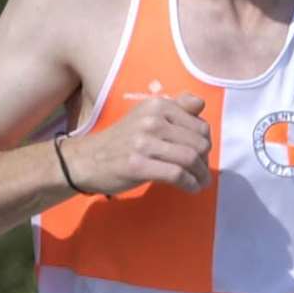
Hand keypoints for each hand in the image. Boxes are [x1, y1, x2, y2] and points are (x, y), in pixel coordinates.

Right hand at [59, 93, 211, 195]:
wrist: (87, 160)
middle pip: (198, 143)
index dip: (206, 143)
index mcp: (157, 105)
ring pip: (190, 159)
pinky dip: (190, 184)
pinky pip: (177, 175)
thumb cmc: (122, 141)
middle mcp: (152, 120)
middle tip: (202, 172)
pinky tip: (191, 188)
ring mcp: (144, 143)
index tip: (202, 156)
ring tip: (201, 183)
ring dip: (201, 175)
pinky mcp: (138, 165)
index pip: (199, 124)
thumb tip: (201, 104)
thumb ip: (175, 108)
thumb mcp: (146, 116)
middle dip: (205, 161)